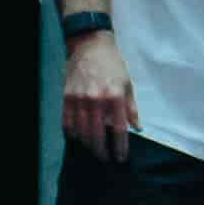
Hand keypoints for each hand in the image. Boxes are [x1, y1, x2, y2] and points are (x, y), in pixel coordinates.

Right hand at [61, 29, 137, 159]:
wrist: (89, 45)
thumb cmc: (112, 65)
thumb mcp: (128, 84)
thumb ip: (132, 108)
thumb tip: (138, 128)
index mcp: (115, 96)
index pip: (119, 129)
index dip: (120, 147)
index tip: (120, 158)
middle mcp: (96, 99)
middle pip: (97, 135)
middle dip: (102, 151)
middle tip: (105, 158)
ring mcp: (78, 99)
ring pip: (81, 132)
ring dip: (87, 144)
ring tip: (93, 150)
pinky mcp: (66, 97)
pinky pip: (67, 122)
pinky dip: (72, 133)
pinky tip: (78, 137)